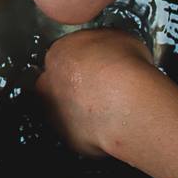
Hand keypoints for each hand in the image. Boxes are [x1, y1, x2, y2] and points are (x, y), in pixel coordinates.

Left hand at [34, 28, 165, 156]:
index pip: (63, 55)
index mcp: (59, 52)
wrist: (128, 103)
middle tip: (100, 89)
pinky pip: (80, 134)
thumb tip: (114, 51)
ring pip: (65, 110)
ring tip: (108, 109)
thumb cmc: (125, 68)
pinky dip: (93, 132)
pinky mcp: (69, 138)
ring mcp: (56, 113)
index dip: (82, 62)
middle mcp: (50, 83)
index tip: (97, 67)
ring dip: (80, 110)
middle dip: (74, 87)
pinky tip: (112, 126)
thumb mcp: (121, 38)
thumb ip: (106, 45)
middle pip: (56, 83)